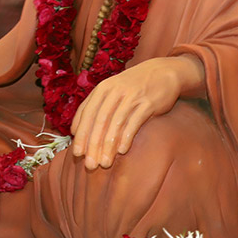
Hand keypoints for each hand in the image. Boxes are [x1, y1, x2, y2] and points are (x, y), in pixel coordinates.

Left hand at [70, 56, 204, 169]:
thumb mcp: (111, 91)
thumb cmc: (132, 87)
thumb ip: (94, 107)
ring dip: (108, 146)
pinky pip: (134, 122)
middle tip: (89, 165)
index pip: (86, 113)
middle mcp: (115, 91)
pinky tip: (122, 151)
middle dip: (92, 145)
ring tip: (104, 164)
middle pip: (99, 121)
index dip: (81, 134)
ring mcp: (131, 96)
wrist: (162, 72)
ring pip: (115, 123)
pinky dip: (126, 137)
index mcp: (102, 89)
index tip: (77, 153)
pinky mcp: (147, 103)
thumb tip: (75, 131)